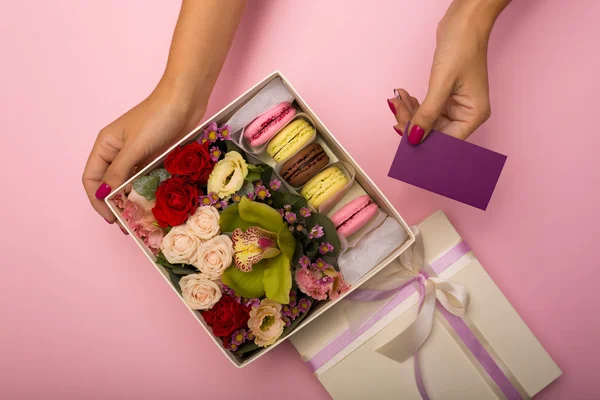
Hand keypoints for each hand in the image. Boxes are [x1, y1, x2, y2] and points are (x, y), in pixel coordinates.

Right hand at [82, 80, 205, 223]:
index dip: (97, 201)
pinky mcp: (154, 157)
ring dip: (132, 201)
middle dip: (115, 205)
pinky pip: (145, 179)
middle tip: (128, 225)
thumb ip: (119, 172)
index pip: (91, 179)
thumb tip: (104, 195)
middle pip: (109, 184)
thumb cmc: (157, 118)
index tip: (111, 218)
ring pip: (128, 184)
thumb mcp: (135, 147)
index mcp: (105, 146)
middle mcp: (118, 152)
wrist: (185, 100)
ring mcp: (137, 155)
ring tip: (140, 219)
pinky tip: (153, 204)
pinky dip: (146, 192)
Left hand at [388, 0, 508, 143]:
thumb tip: (414, 138)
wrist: (463, 21)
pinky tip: (404, 96)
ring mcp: (455, 105)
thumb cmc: (461, 47)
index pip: (446, 140)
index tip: (403, 133)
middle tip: (395, 109)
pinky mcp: (445, 96)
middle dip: (412, 123)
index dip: (425, 140)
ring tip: (397, 100)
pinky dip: (414, 105)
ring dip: (409, 112)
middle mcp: (466, 114)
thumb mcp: (441, 83)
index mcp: (473, 115)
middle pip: (434, 132)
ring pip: (427, 121)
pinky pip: (426, 109)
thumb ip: (427, 114)